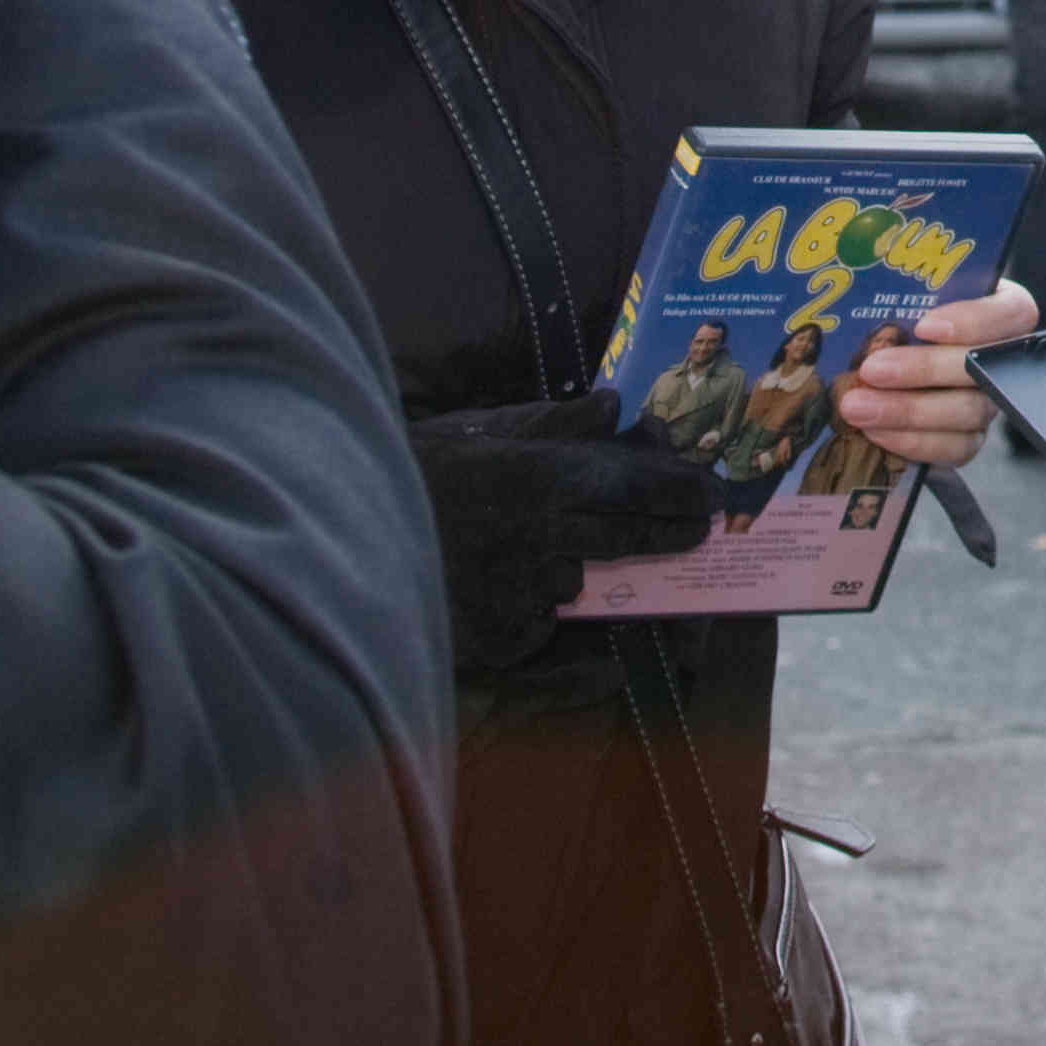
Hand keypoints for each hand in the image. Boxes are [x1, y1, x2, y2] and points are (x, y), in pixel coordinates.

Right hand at [412, 401, 719, 677]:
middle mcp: (540, 536)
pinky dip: (527, 607)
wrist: (337, 535)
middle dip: (667, 534)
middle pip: (624, 539)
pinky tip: (493, 585)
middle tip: (697, 531)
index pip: (630, 487)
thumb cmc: (405, 474)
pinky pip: (535, 623)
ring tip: (543, 552)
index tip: (709, 494)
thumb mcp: (473, 433)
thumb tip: (611, 406)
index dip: (675, 492)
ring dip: (574, 570)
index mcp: (535, 478)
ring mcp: (521, 593)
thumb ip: (549, 422)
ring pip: (574, 582)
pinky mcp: (500, 640)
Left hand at [835, 285, 1035, 468]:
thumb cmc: (904, 307)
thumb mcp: (908, 285)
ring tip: (857, 406)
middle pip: (980, 367)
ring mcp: (989, 401)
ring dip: (907, 411)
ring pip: (967, 412)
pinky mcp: (969, 437)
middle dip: (922, 370)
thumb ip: (900, 282)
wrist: (892, 349)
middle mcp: (1002, 357)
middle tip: (872, 369)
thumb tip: (858, 269)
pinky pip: (953, 448)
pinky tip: (874, 430)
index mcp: (1001, 309)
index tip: (924, 325)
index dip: (974, 320)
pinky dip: (912, 442)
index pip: (1012, 312)